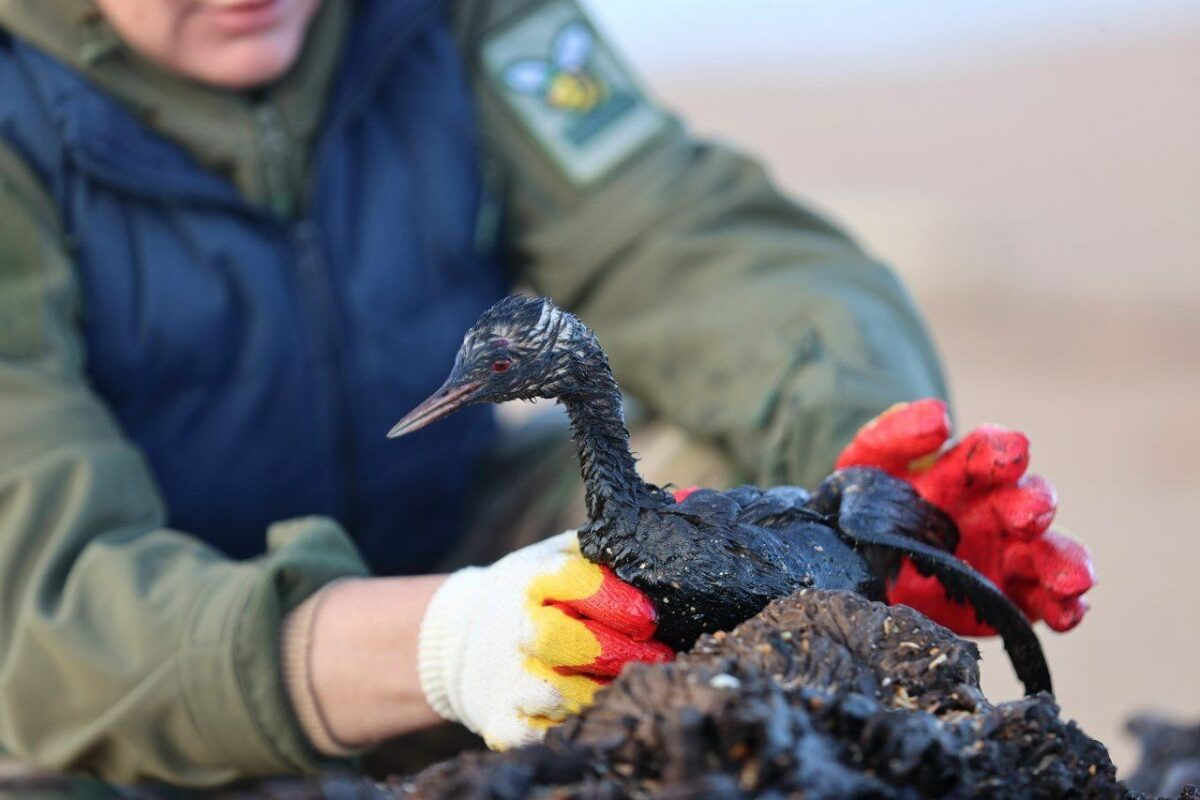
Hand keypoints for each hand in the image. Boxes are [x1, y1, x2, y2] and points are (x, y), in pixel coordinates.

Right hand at [417, 531, 673, 748]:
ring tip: (635, 686)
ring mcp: (506, 677)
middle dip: (620, 651)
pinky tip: (600, 715)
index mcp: (531, 579)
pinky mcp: (502, 723)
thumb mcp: (558, 557)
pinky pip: (546, 735)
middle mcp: (515, 627)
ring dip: (606, 692)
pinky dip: (576, 729)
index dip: (617, 600)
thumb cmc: (533, 595)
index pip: (575, 582)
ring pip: (563, 694)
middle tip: (660, 657)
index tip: (650, 616)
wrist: (459, 640)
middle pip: (567, 642)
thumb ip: (612, 543)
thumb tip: (689, 501)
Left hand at [836, 398, 1095, 634]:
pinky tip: (1067, 612)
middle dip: (1033, 504)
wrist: (856, 560)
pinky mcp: (1008, 600)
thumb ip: (898, 433)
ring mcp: (1007, 556)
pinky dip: (1063, 609)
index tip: (1010, 453)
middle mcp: (996, 510)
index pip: (992, 451)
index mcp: (966, 471)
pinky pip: (1043, 604)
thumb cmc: (870, 500)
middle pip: (1029, 501)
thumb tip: (939, 417)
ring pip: (1048, 555)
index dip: (1001, 450)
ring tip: (1073, 578)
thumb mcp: (871, 460)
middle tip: (1029, 514)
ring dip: (1063, 562)